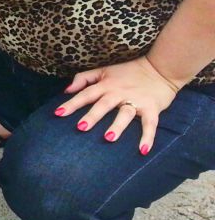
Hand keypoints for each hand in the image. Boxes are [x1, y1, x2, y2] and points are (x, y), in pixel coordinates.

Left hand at [56, 56, 182, 154]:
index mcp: (106, 85)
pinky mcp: (152, 108)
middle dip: (93, 116)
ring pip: (125, 114)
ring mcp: (136, 101)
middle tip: (81, 127)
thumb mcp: (104, 71)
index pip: (86, 94)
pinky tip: (142, 150)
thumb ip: (83, 78)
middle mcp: (119, 93)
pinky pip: (150, 124)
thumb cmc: (128, 72)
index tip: (58, 113)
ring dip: (118, 126)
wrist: (161, 68)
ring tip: (109, 138)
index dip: (72, 103)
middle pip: (104, 104)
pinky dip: (148, 137)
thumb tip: (66, 90)